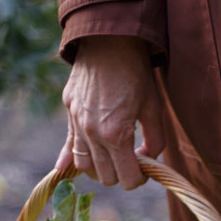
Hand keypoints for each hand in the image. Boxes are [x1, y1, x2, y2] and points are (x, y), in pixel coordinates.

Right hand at [57, 35, 167, 189]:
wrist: (109, 41)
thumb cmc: (136, 74)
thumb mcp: (154, 109)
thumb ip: (155, 141)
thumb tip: (147, 161)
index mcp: (117, 134)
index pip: (127, 178)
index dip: (138, 180)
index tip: (144, 172)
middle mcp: (93, 134)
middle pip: (105, 177)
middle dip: (121, 175)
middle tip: (132, 163)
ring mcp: (77, 124)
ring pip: (85, 166)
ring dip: (99, 169)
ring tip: (111, 159)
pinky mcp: (69, 112)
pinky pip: (68, 146)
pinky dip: (69, 160)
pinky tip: (65, 169)